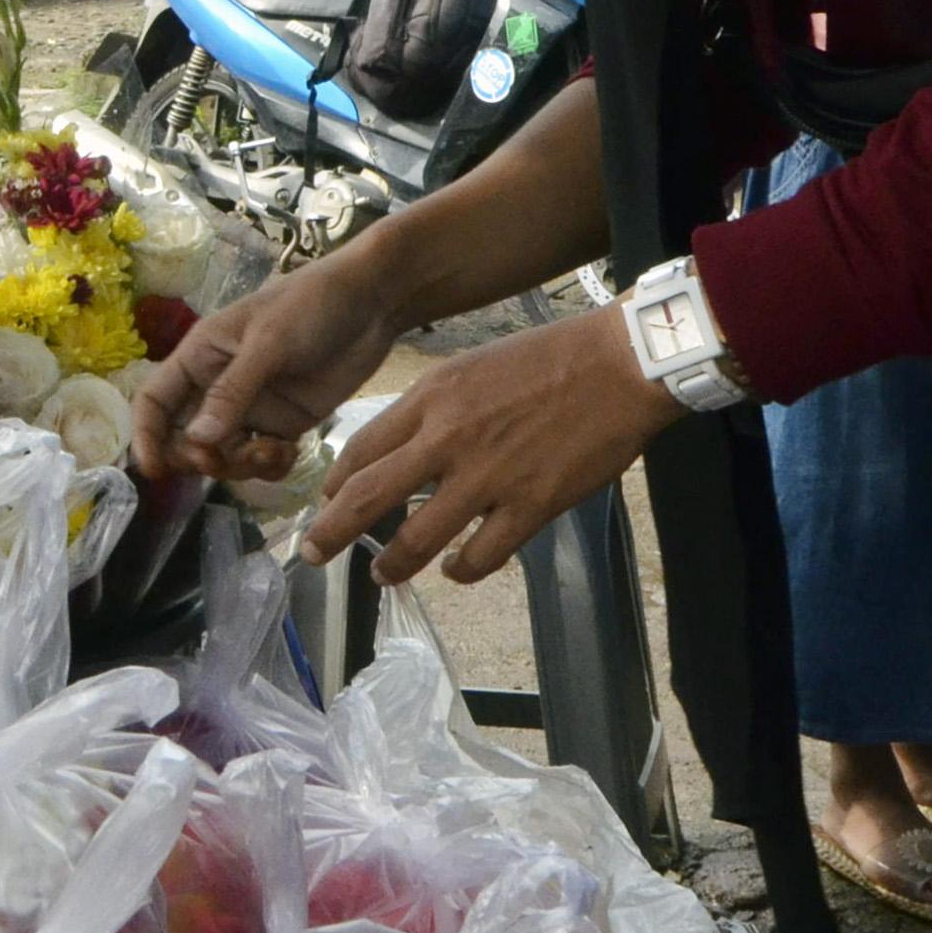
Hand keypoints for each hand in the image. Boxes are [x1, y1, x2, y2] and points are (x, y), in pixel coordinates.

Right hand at [135, 249, 407, 484]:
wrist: (373, 302)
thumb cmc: (311, 305)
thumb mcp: (268, 343)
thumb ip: (233, 393)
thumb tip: (196, 441)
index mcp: (200, 357)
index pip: (155, 402)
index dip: (147, 436)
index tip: (155, 471)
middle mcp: (218, 386)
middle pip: (185, 439)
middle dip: (199, 458)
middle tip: (221, 459)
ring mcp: (252, 407)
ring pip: (224, 456)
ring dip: (240, 466)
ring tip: (272, 451)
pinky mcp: (285, 423)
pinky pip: (262, 460)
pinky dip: (270, 467)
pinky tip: (290, 452)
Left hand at [302, 304, 680, 586]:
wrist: (619, 364)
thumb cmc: (549, 360)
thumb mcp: (473, 368)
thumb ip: (434, 410)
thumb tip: (405, 449)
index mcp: (432, 399)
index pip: (361, 449)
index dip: (335, 483)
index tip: (326, 501)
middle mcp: (447, 439)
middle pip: (366, 497)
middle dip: (330, 532)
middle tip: (312, 554)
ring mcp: (487, 477)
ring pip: (416, 539)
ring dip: (391, 563)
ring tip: (382, 573)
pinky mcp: (529, 506)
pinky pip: (479, 556)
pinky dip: (460, 570)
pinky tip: (457, 570)